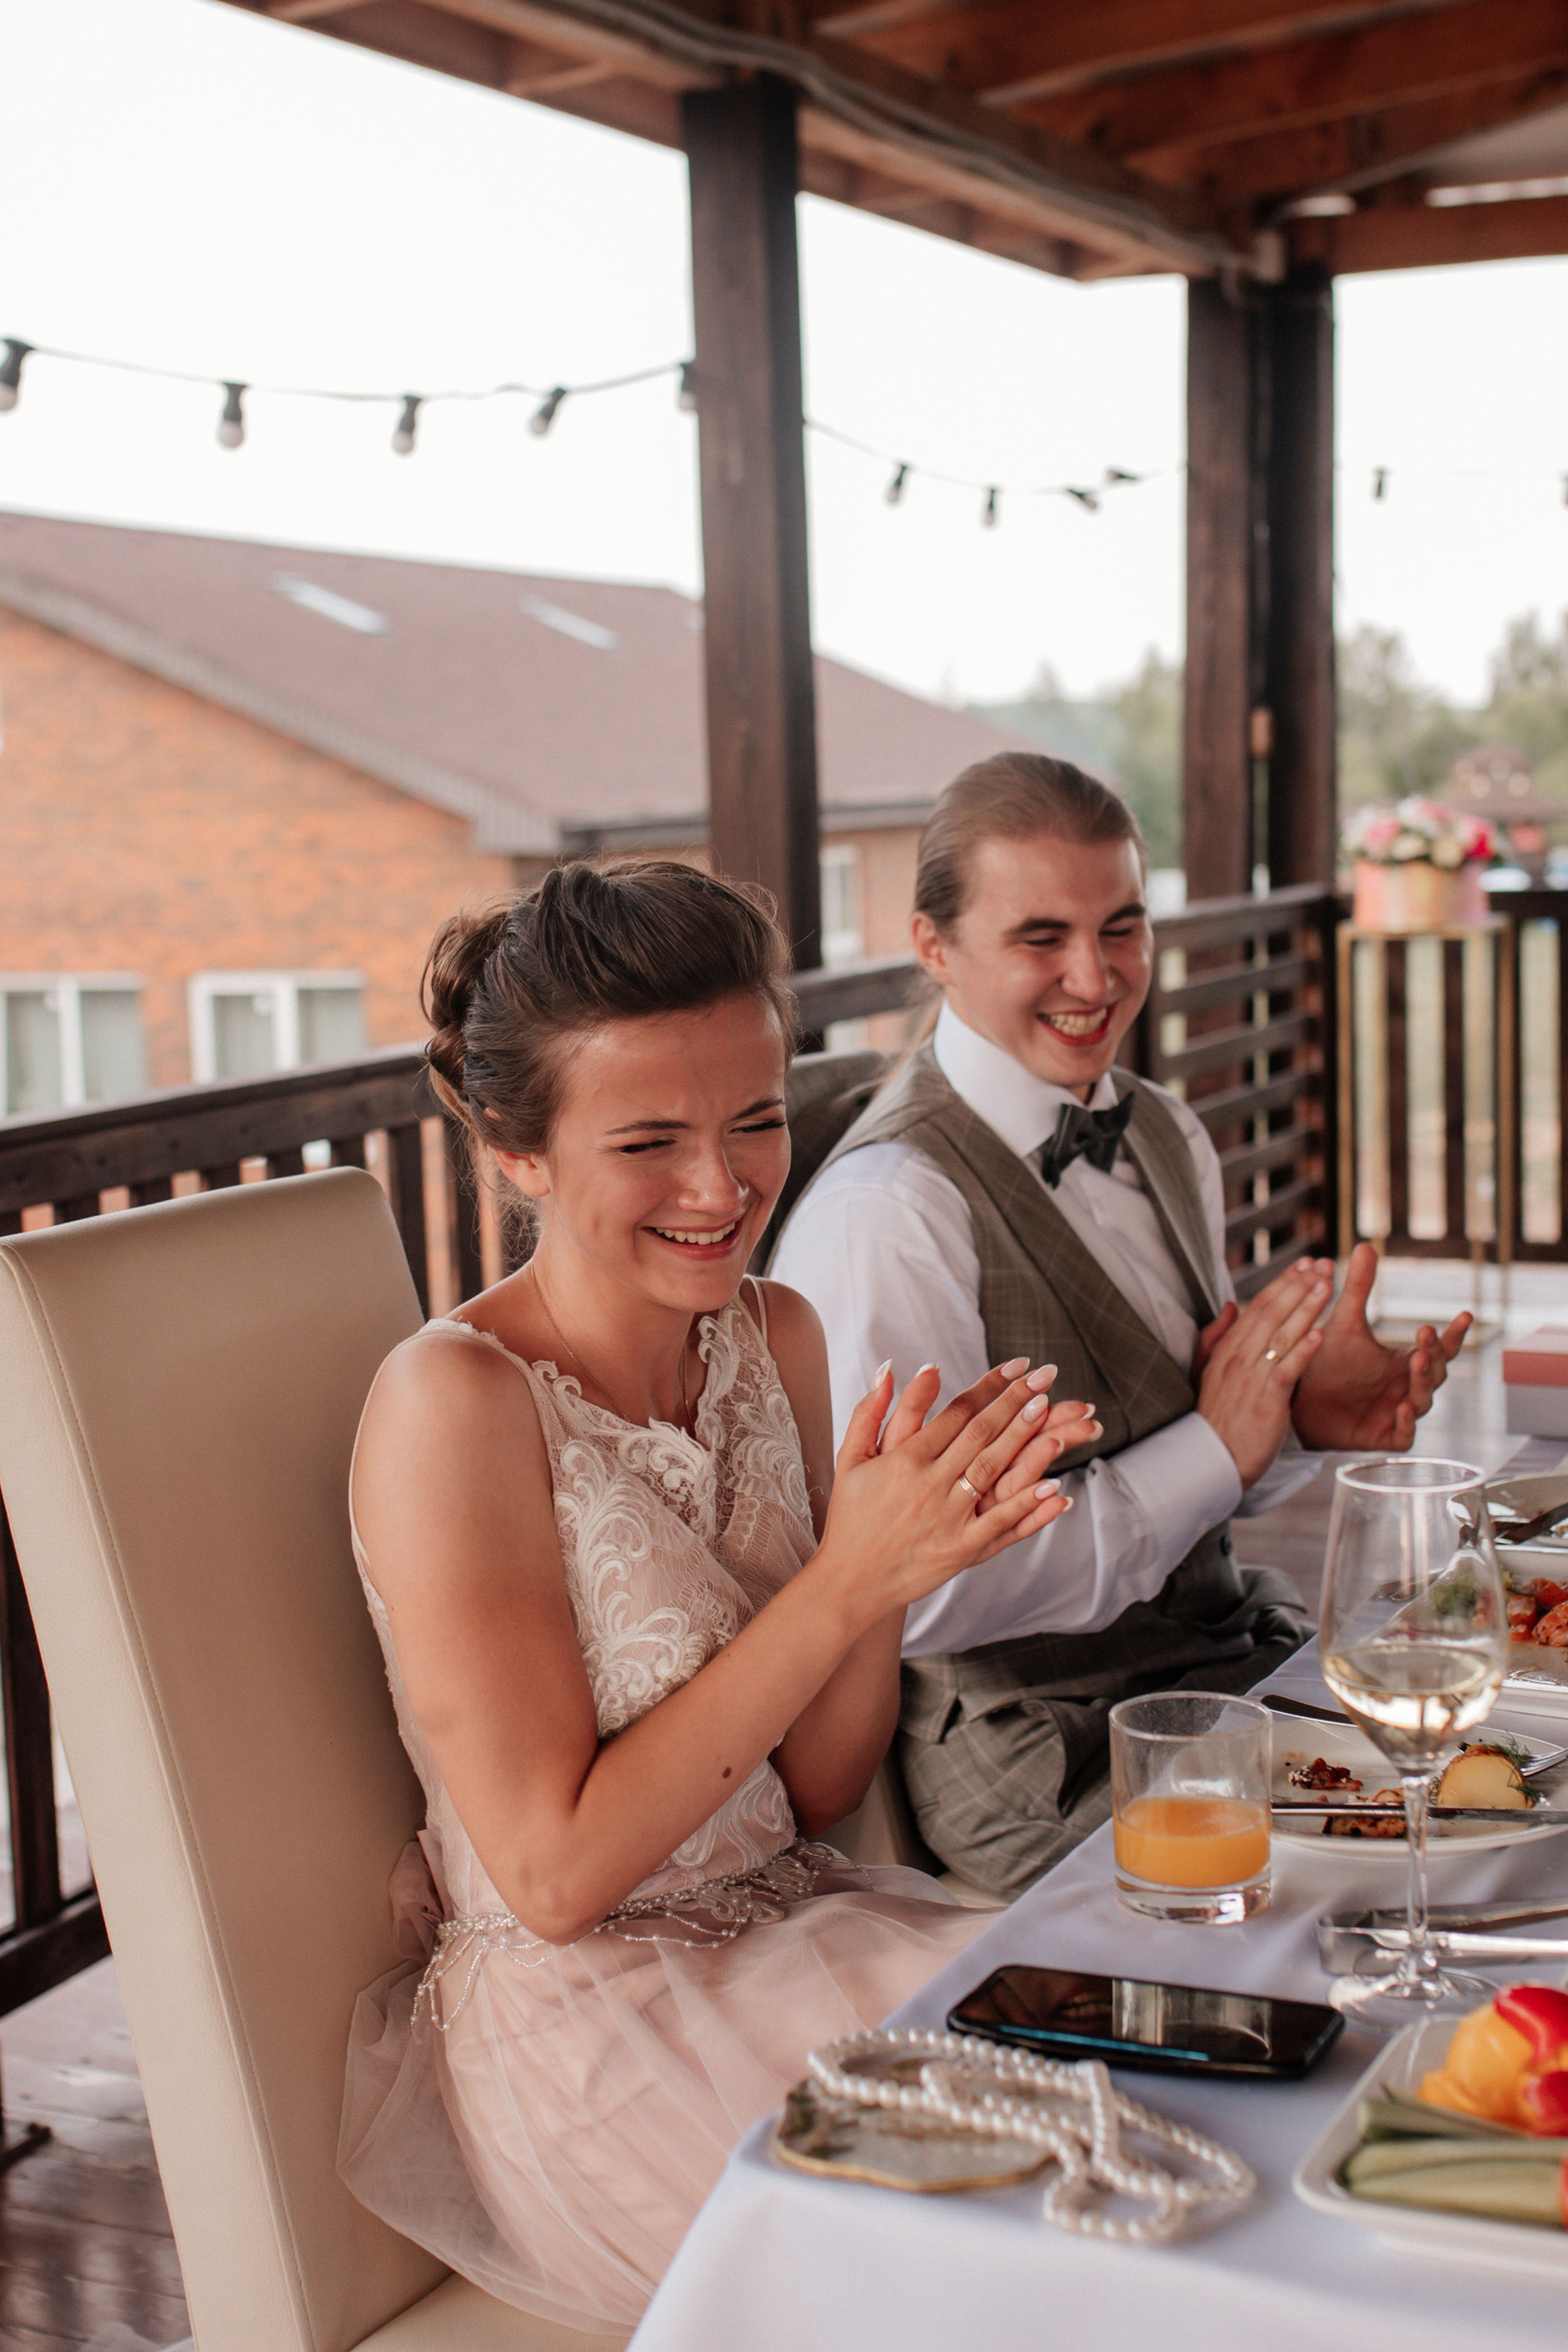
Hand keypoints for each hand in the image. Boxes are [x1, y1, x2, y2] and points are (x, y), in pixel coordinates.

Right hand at [816, 1363, 1075, 1626]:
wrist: (849, 1581)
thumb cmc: (850, 1518)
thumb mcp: (850, 1458)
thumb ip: (870, 1411)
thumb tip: (889, 1367)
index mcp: (905, 1458)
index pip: (957, 1412)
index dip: (990, 1386)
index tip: (1016, 1367)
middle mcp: (929, 1483)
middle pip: (981, 1433)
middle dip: (1016, 1401)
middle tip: (1045, 1376)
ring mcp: (947, 1516)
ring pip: (993, 1468)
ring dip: (1024, 1437)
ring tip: (1050, 1409)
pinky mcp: (960, 1549)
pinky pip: (1000, 1522)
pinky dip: (1027, 1504)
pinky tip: (1054, 1485)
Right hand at [1196, 1259, 1333, 1488]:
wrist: (1210, 1461)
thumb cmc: (1216, 1419)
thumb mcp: (1208, 1373)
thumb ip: (1216, 1337)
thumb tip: (1231, 1306)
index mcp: (1227, 1350)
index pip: (1257, 1307)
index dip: (1282, 1283)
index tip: (1303, 1264)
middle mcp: (1238, 1359)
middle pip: (1271, 1313)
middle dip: (1299, 1286)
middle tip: (1323, 1264)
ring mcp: (1251, 1379)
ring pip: (1282, 1335)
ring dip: (1306, 1308)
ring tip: (1328, 1285)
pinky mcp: (1267, 1401)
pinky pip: (1287, 1370)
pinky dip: (1303, 1350)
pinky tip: (1321, 1333)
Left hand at [1291, 1241, 1469, 1450]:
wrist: (1297, 1400)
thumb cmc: (1326, 1362)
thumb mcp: (1344, 1323)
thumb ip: (1359, 1288)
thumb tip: (1365, 1245)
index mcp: (1404, 1362)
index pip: (1438, 1348)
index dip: (1453, 1334)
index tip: (1464, 1314)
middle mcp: (1407, 1387)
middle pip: (1435, 1372)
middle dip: (1434, 1353)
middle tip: (1426, 1335)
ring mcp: (1398, 1413)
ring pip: (1422, 1400)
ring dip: (1422, 1382)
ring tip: (1416, 1363)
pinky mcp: (1383, 1436)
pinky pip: (1404, 1433)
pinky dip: (1405, 1422)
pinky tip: (1402, 1408)